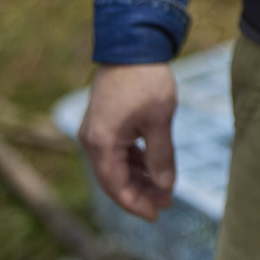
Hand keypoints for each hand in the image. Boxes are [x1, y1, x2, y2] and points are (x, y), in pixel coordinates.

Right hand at [78, 63, 177, 221]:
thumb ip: (161, 156)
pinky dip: (135, 161)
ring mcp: (96, 130)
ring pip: (116, 165)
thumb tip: (165, 185)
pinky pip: (117, 150)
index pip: (116, 186)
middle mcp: (91, 140)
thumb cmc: (146, 81)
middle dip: (140, 193)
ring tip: (165, 188)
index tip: (158, 214)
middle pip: (114, 179)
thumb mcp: (160, 120)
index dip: (136, 203)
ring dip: (139, 177)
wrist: (132, 46)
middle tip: (167, 204)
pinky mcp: (104, 121)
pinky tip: (154, 167)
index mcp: (101, 143)